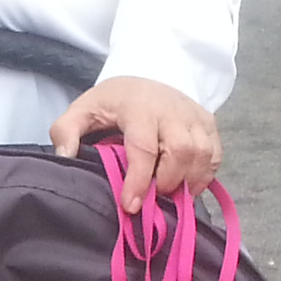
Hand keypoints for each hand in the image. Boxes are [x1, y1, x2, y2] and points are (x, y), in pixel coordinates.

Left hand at [49, 75, 220, 215]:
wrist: (147, 74)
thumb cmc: (114, 101)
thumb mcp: (83, 108)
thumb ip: (66, 131)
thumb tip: (65, 157)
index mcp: (140, 107)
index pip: (144, 147)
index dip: (138, 180)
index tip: (130, 205)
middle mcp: (172, 110)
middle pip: (181, 152)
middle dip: (167, 182)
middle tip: (150, 197)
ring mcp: (194, 115)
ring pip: (203, 154)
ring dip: (188, 181)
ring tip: (168, 194)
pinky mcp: (209, 123)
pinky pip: (215, 155)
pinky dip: (204, 176)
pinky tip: (186, 185)